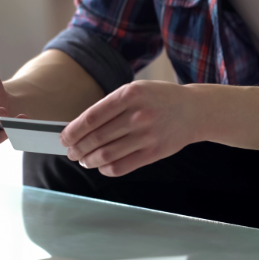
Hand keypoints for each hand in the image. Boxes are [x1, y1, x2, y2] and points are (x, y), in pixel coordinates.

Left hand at [61, 81, 200, 176]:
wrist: (194, 110)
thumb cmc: (160, 99)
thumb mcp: (136, 90)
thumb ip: (111, 106)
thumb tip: (81, 127)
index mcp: (130, 94)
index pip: (92, 117)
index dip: (73, 131)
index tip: (64, 138)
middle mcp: (138, 114)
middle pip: (97, 138)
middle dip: (78, 148)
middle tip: (71, 152)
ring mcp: (147, 135)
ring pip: (107, 154)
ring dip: (90, 160)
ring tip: (84, 160)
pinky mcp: (154, 152)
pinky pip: (122, 166)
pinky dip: (107, 169)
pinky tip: (102, 166)